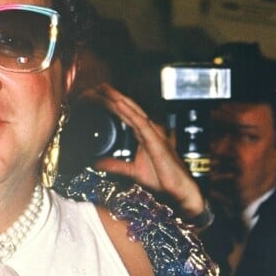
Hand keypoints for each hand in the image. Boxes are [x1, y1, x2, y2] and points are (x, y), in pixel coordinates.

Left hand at [82, 83, 204, 217]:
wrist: (178, 189)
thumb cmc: (162, 179)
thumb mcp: (132, 171)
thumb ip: (115, 166)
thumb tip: (96, 164)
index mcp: (144, 136)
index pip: (127, 116)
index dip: (114, 105)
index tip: (100, 95)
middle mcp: (150, 131)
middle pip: (130, 109)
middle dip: (115, 97)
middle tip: (100, 86)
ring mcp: (154, 134)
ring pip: (135, 112)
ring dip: (120, 100)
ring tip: (106, 90)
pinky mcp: (157, 141)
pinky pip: (141, 123)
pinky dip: (130, 113)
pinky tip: (119, 104)